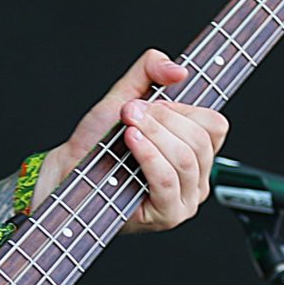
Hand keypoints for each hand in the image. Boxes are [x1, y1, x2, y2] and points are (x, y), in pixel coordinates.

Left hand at [42, 49, 229, 233]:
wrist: (69, 168)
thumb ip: (150, 70)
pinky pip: (168, 181)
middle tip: (131, 113)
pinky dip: (149, 156)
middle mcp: (197, 175)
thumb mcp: (126, 95)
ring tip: (128, 129)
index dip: (182, 109)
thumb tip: (179, 70)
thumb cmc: (99, 141)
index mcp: (197, 149)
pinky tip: (132, 143)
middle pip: (200, 140)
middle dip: (161, 119)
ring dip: (153, 135)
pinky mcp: (168, 214)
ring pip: (186, 159)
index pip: (214, 125)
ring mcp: (185, 198)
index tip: (151, 104)